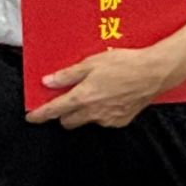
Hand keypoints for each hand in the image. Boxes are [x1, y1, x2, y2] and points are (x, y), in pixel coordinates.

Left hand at [24, 47, 178, 129]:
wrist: (153, 73)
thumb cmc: (124, 64)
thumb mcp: (91, 63)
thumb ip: (68, 75)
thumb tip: (48, 82)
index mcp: (82, 97)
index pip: (54, 110)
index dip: (40, 115)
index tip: (31, 117)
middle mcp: (93, 112)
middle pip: (68, 122)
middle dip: (64, 113)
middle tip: (68, 99)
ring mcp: (107, 119)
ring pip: (86, 121)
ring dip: (84, 112)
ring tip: (95, 92)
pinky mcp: (121, 121)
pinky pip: (104, 120)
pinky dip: (102, 112)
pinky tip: (110, 97)